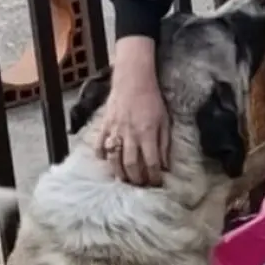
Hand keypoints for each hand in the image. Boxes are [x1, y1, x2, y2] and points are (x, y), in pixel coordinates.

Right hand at [99, 36, 171, 185]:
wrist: (133, 79)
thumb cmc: (152, 99)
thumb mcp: (164, 121)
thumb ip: (164, 144)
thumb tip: (165, 165)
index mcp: (147, 134)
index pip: (151, 163)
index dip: (154, 177)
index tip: (156, 183)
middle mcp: (130, 135)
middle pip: (131, 166)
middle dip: (136, 180)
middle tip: (141, 185)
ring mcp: (115, 130)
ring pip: (114, 159)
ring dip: (119, 173)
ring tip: (125, 179)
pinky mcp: (104, 125)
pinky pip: (99, 144)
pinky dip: (101, 155)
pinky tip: (106, 161)